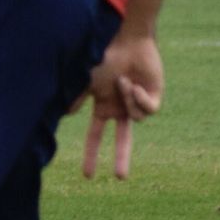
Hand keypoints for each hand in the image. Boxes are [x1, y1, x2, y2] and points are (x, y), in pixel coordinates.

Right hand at [75, 31, 163, 178]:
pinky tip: (134, 84)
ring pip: (135, 118)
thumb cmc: (104, 57)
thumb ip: (76, 98)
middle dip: (121, 158)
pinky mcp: (154, 97)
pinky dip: (139, 99)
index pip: (95, 135)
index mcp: (103, 106)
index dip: (91, 155)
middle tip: (120, 178)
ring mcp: (137, 103)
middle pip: (122, 140)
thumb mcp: (85, 80)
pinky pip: (148, 111)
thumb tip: (64, 115)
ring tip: (124, 80)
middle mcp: (120, 107)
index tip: (87, 176)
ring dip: (127, 99)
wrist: (128, 41)